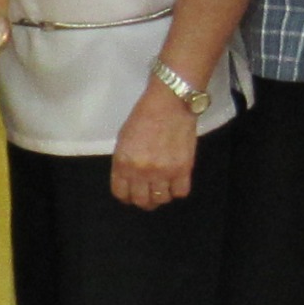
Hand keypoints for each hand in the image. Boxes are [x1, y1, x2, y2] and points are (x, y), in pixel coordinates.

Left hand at [111, 90, 197, 209]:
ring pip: (161, 200)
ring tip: (164, 186)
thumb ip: (124, 161)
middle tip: (149, 193)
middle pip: (141, 201)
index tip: (132, 194)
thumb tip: (129, 178)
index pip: (121, 193)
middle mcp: (141, 171)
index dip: (126, 197)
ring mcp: (163, 172)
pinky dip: (178, 190)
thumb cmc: (144, 116)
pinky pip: (180, 192)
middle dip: (144, 200)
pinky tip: (176, 181)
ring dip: (161, 195)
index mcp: (122, 163)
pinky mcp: (183, 169)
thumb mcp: (123, 138)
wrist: (169, 103)